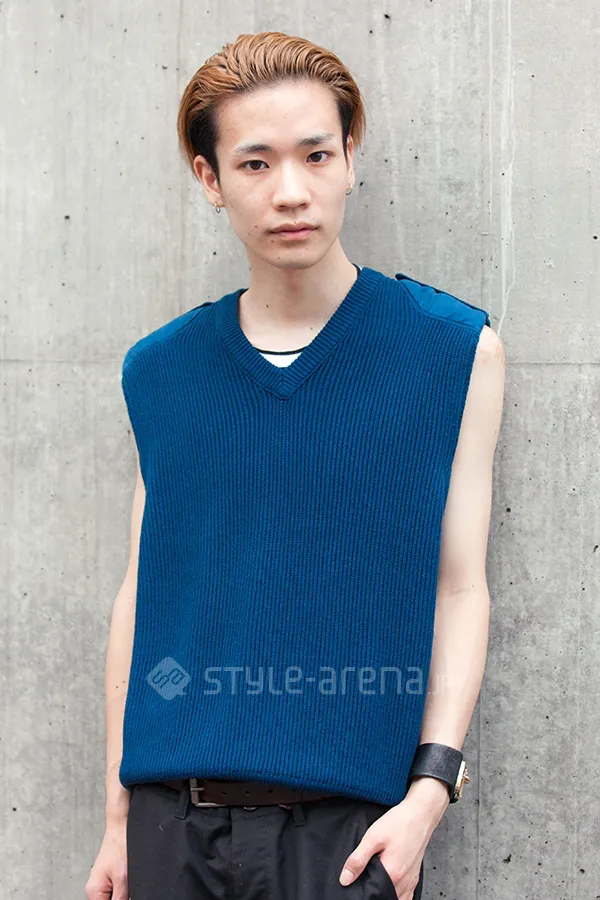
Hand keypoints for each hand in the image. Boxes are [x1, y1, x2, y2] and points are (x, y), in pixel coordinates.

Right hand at [85, 820, 128, 899]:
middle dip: (120, 898)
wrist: (121, 827)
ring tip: (126, 880)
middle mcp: (94, 887)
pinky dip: (120, 888)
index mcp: (94, 891)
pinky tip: (126, 879)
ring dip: (120, 894)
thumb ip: (120, 899)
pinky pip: (113, 889)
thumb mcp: (123, 879)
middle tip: (126, 887)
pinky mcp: (106, 876)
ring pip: (111, 897)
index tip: (124, 895)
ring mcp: (100, 881)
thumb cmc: (120, 846)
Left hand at [338, 778, 449, 898]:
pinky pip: (406, 896)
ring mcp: (411, 881)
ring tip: (375, 881)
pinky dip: (397, 895)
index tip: (355, 883)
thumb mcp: (373, 837)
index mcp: (392, 874)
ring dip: (385, 894)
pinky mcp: (415, 876)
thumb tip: (345, 879)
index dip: (362, 891)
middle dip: (373, 892)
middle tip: (364, 879)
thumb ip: (358, 859)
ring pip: (396, 898)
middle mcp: (403, 882)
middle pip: (384, 897)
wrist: (420, 814)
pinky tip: (389, 885)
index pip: (372, 895)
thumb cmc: (399, 823)